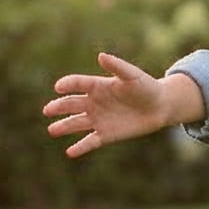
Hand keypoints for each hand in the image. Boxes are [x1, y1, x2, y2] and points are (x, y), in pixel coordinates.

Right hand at [44, 53, 198, 157]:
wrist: (160, 106)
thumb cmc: (146, 87)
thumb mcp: (133, 75)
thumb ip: (117, 67)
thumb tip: (101, 56)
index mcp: (97, 86)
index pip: (77, 84)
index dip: (67, 84)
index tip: (59, 87)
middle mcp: (93, 103)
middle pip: (71, 104)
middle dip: (59, 107)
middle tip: (48, 110)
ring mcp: (98, 119)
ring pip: (76, 123)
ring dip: (63, 127)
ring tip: (52, 130)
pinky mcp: (106, 135)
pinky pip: (90, 142)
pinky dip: (80, 147)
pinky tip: (70, 152)